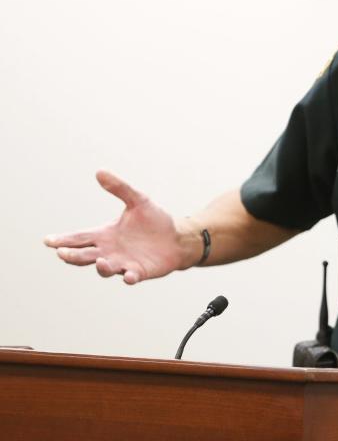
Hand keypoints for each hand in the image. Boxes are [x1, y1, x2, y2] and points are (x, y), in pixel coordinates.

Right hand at [44, 170, 192, 284]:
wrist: (176, 238)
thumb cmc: (154, 220)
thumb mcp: (138, 201)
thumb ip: (120, 188)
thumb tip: (100, 171)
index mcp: (105, 235)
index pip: (79, 238)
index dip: (63, 240)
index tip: (48, 240)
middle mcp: (109, 251)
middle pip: (85, 256)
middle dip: (72, 256)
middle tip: (61, 253)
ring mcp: (123, 263)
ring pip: (105, 269)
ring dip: (101, 267)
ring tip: (100, 261)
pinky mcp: (139, 272)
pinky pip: (130, 277)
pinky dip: (128, 278)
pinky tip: (128, 276)